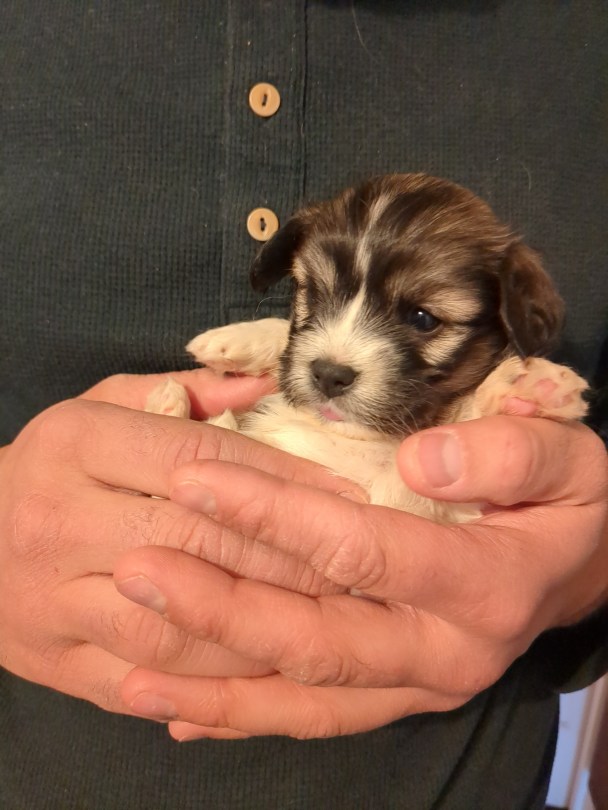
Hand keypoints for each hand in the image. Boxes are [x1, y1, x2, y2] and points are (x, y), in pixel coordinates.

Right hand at [0, 369, 357, 714]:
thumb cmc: (55, 465)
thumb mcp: (101, 407)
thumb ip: (183, 394)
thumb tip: (262, 386)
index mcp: (77, 443)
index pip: (198, 459)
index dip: (281, 480)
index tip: (346, 497)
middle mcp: (59, 519)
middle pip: (196, 541)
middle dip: (289, 556)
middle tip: (357, 566)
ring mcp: (50, 599)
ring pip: (174, 623)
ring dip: (259, 626)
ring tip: (328, 621)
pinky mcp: (53, 661)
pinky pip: (144, 681)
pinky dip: (211, 683)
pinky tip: (267, 671)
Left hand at [113, 416, 607, 739]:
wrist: (583, 570)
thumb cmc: (569, 504)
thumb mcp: (567, 460)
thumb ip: (507, 454)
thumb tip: (420, 462)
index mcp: (486, 585)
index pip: (362, 551)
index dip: (276, 517)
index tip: (195, 481)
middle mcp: (446, 652)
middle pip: (317, 638)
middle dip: (221, 607)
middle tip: (136, 572)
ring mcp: (419, 685)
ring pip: (306, 694)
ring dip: (217, 683)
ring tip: (131, 671)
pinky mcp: (398, 697)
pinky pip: (316, 717)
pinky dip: (246, 717)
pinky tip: (180, 714)